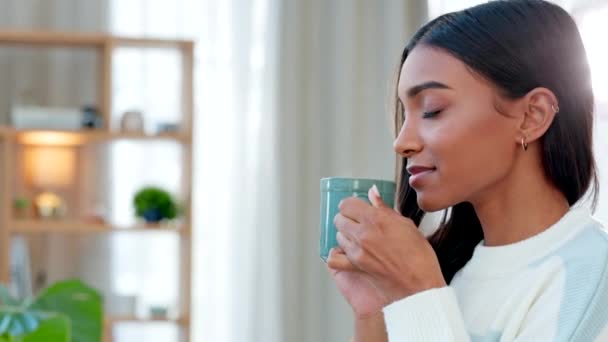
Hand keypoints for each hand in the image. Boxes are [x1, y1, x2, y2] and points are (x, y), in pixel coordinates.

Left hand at [327, 185, 445, 315]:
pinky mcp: (355, 266)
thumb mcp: (406, 225)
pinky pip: (334, 258)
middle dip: (347, 218)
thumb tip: (373, 192)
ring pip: (338, 235)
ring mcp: (357, 250)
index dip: (351, 205)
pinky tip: (348, 253)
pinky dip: (338, 254)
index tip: (357, 208)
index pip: (347, 204)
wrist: (420, 285)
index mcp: (376, 219)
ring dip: (345, 235)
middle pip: (339, 218)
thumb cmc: (419, 256)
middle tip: (358, 223)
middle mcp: (363, 233)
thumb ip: (385, 208)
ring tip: (358, 238)